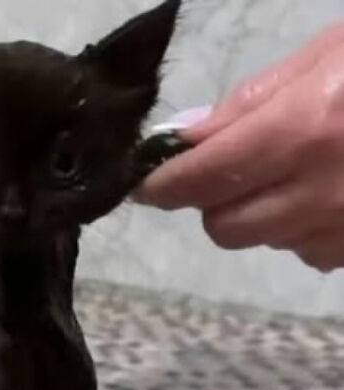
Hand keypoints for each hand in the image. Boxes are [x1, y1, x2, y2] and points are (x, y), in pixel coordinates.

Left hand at [137, 23, 343, 272]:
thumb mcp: (330, 53)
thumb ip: (250, 103)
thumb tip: (182, 138)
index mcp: (305, 132)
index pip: (200, 180)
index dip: (163, 186)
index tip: (147, 182)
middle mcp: (322, 194)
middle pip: (224, 228)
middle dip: (214, 201)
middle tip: (230, 167)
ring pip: (266, 242)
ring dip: (263, 213)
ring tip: (301, 167)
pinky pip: (310, 251)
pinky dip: (305, 227)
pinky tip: (335, 189)